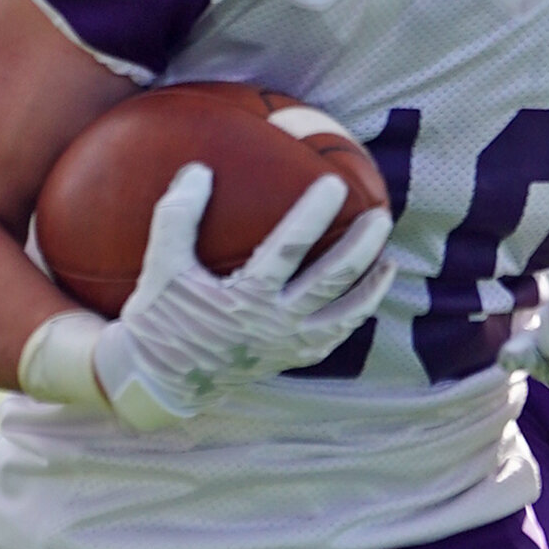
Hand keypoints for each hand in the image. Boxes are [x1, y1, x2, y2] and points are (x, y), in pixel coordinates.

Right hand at [90, 163, 394, 430]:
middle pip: (332, 281)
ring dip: (371, 286)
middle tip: (381, 215)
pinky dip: (355, 315)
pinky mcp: (292, 358)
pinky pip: (334, 337)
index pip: (289, 249)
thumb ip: (177, 216)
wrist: (161, 380)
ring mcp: (288, 346)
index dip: (313, 215)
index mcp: (245, 299)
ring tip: (388, 257)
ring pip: (345, 315)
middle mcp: (274, 324)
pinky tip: (367, 292)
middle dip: (361, 247)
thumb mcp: (162, 267)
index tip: (334, 184)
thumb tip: (199, 169)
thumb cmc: (160, 317)